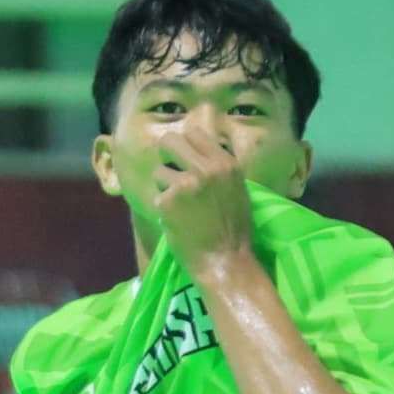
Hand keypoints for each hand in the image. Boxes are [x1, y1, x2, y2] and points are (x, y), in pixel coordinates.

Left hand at [150, 120, 257, 272]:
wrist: (225, 260)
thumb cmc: (234, 228)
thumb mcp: (236, 189)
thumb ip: (217, 168)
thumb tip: (196, 152)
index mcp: (225, 163)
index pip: (195, 133)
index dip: (186, 146)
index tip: (184, 158)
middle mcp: (205, 169)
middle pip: (170, 141)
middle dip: (167, 156)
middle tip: (171, 173)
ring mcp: (184, 184)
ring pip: (159, 171)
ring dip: (165, 186)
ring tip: (180, 205)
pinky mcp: (167, 202)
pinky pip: (157, 196)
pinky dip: (163, 208)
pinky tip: (177, 220)